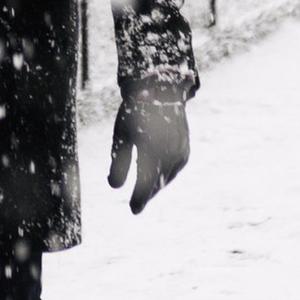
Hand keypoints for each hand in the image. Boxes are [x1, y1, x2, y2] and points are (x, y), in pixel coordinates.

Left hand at [107, 85, 190, 214]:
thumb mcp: (121, 135)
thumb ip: (118, 163)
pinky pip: (176, 168)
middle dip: (147, 193)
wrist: (161, 89)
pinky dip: (166, 174)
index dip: (139, 198)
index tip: (133, 210)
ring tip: (146, 191)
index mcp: (151, 150)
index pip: (145, 183)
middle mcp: (169, 153)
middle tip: (136, 204)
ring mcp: (180, 151)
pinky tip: (159, 177)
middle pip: (157, 182)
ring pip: (168, 176)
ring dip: (157, 184)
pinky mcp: (185, 148)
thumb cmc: (135, 111)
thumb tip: (114, 187)